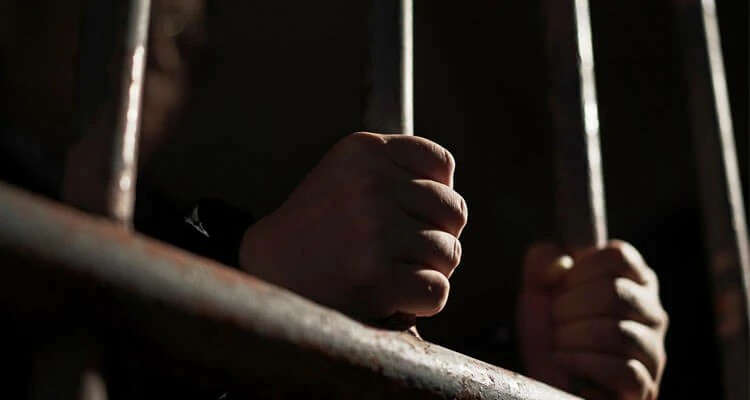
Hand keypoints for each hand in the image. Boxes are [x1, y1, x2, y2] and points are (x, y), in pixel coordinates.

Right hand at [238, 132, 467, 321]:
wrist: (269, 270)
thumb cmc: (320, 227)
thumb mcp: (349, 174)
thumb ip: (400, 172)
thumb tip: (455, 208)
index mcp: (365, 149)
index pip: (442, 166)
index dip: (433, 198)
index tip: (405, 214)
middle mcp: (371, 184)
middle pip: (454, 212)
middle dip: (436, 236)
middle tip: (400, 251)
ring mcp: (374, 230)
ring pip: (448, 253)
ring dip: (427, 271)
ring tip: (388, 272)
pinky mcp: (376, 277)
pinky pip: (437, 290)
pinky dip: (422, 301)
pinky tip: (392, 296)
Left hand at [517, 241, 667, 399]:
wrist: (542, 382)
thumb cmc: (547, 333)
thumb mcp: (537, 290)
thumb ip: (542, 261)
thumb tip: (562, 263)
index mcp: (633, 282)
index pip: (617, 256)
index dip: (579, 271)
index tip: (562, 289)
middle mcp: (651, 314)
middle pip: (615, 292)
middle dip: (568, 308)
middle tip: (555, 322)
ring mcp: (652, 352)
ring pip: (617, 333)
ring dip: (571, 338)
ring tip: (558, 345)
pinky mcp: (644, 388)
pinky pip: (622, 371)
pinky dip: (582, 364)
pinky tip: (563, 362)